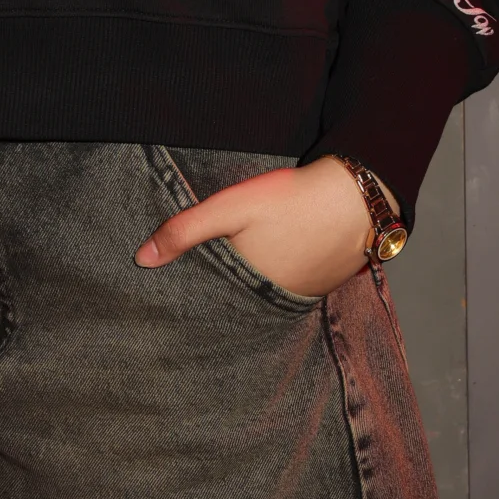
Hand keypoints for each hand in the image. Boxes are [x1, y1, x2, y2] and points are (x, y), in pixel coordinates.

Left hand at [134, 155, 393, 299]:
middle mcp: (279, 302)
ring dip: (252, 283)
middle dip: (221, 291)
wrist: (356, 194)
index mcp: (250, 289)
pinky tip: (275, 255)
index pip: (212, 303)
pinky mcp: (325, 282)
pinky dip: (280, 274)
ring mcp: (305, 295)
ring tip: (238, 265)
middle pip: (239, 300)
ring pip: (266, 293)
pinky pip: (292, 284)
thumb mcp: (231, 207)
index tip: (175, 295)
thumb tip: (141, 259)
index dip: (194, 297)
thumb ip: (185, 231)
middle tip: (207, 276)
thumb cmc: (292, 199)